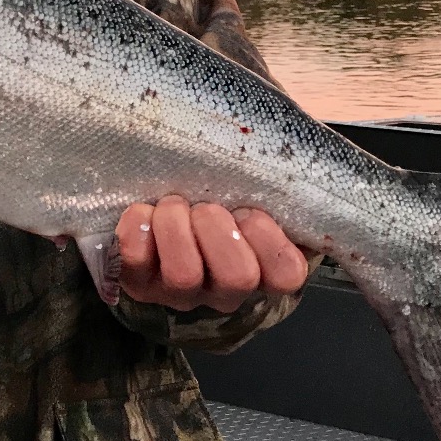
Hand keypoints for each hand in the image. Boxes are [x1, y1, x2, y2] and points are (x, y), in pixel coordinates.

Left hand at [116, 195, 309, 313]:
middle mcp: (225, 291)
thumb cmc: (223, 197)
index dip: (270, 240)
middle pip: (236, 276)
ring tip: (173, 205)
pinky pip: (134, 262)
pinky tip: (143, 211)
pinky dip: (137, 229)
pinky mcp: (138, 282)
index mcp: (265, 268)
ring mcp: (179, 292)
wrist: (166, 208)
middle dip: (218, 228)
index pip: (286, 274)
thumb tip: (305, 148)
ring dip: (176, 226)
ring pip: (184, 275)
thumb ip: (278, 182)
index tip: (249, 211)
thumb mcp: (257, 186)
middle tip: (205, 206)